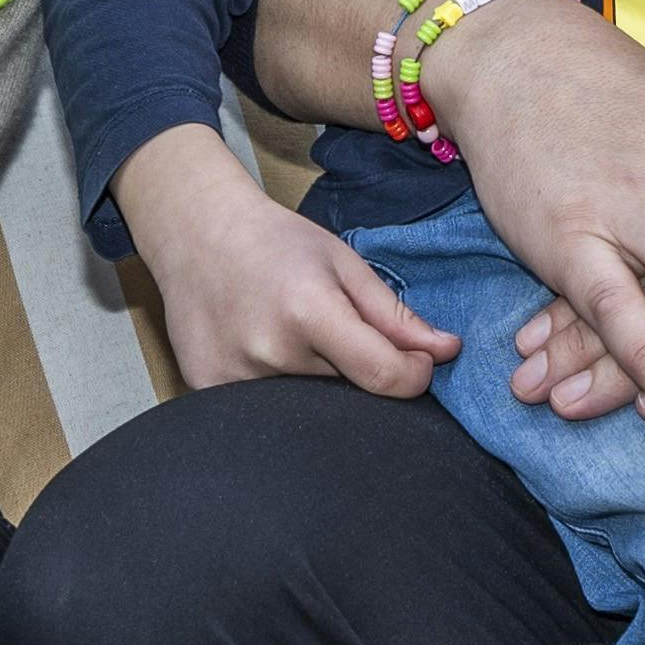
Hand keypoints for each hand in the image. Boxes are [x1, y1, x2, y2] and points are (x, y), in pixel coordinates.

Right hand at [118, 126, 460, 396]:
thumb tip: (448, 352)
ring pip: (309, 407)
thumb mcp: (344, 264)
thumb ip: (395, 315)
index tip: (417, 363)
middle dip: (358, 372)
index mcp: (308, 309)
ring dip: (319, 385)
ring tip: (295, 339)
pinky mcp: (207, 389)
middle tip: (337, 337)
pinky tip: (264, 351)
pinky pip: (267, 410)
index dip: (414, 376)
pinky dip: (281, 391)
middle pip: (347, 393)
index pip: (384, 376)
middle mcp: (269, 350)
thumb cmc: (276, 243)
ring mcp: (233, 375)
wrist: (196, 235)